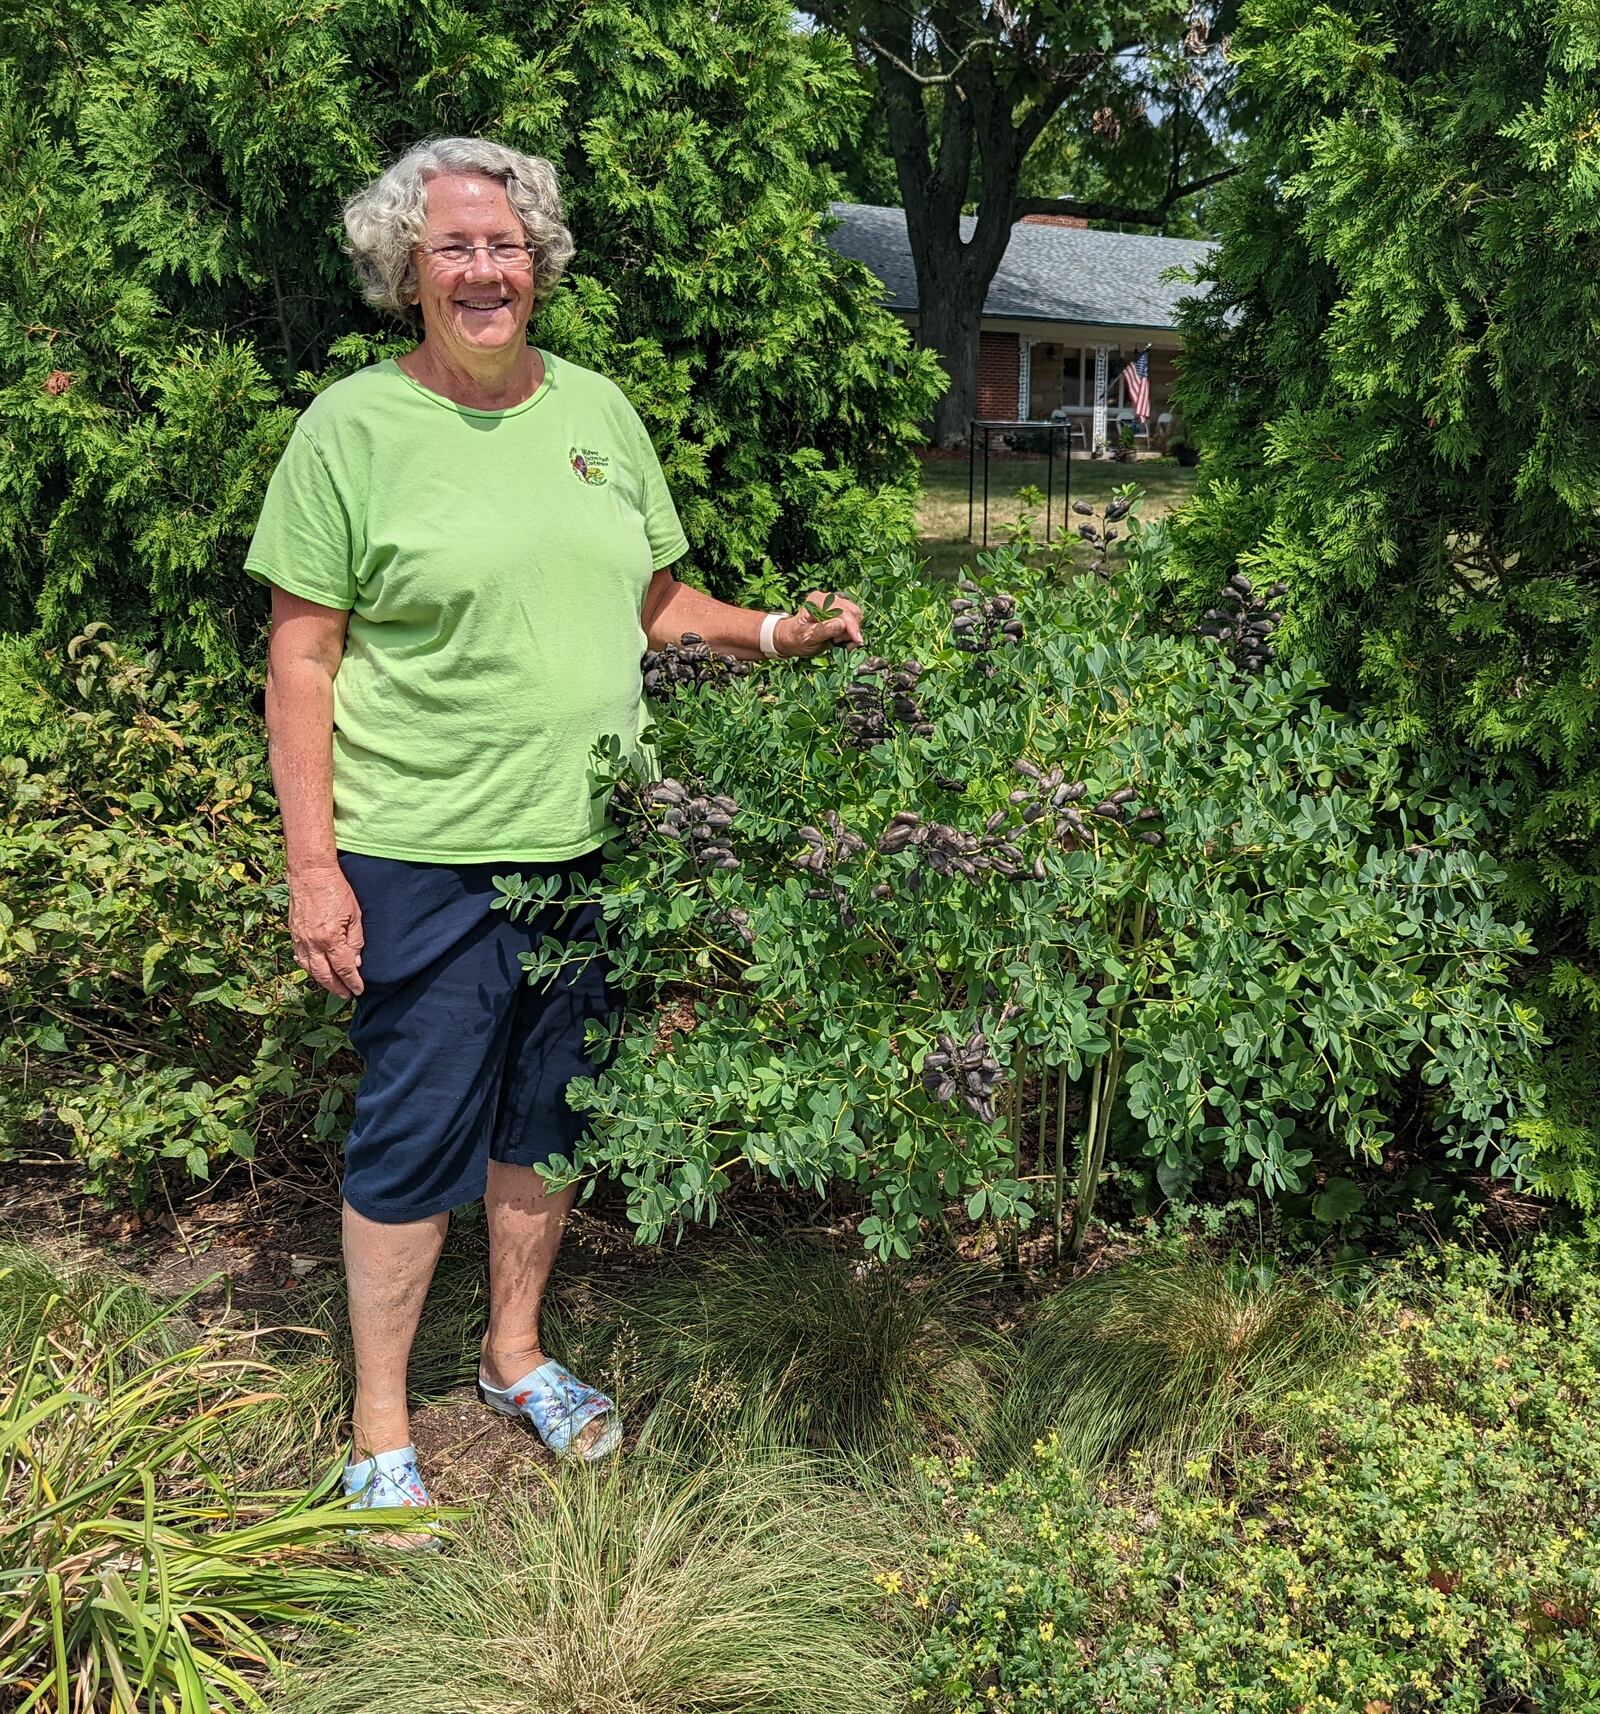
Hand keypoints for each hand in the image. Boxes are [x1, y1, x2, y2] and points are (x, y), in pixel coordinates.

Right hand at [288, 864, 364, 998]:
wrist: (310, 873)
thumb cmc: (337, 890)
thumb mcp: (355, 915)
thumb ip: (356, 941)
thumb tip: (355, 962)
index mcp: (331, 939)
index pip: (344, 969)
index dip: (352, 982)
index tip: (359, 990)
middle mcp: (313, 943)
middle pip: (325, 975)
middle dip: (337, 988)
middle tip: (347, 995)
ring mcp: (300, 939)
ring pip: (310, 969)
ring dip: (322, 981)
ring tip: (334, 987)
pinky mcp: (293, 934)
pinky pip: (300, 958)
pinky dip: (309, 968)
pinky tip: (316, 971)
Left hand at [774, 590, 864, 657]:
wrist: (792, 638)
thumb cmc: (796, 638)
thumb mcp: (806, 637)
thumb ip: (823, 630)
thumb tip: (841, 624)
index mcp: (817, 600)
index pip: (841, 610)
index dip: (851, 626)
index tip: (857, 641)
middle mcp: (828, 597)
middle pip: (852, 611)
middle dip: (851, 630)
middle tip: (839, 643)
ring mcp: (836, 602)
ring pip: (856, 615)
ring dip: (852, 631)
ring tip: (837, 641)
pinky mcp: (841, 610)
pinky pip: (854, 619)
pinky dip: (851, 631)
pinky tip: (840, 639)